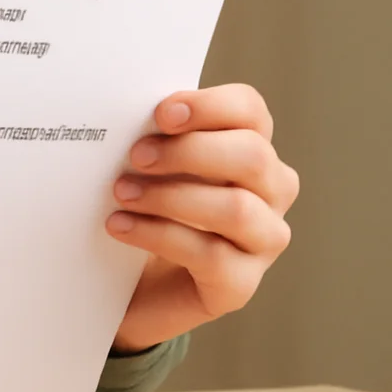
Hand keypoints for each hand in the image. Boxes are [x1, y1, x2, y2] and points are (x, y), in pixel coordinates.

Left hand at [105, 84, 297, 353]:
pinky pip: (211, 255)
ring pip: (236, 209)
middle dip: (189, 151)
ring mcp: (262, 241)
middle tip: (136, 156)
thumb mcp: (148, 168)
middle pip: (251, 156)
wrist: (130, 284)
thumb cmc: (143, 210)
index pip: (249, 111)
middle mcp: (270, 192)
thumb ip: (153, 139)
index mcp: (249, 149)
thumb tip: (126, 114)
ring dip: (171, 196)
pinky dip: (158, 235)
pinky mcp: (240, 284)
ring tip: (122, 193)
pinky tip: (120, 226)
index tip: (161, 114)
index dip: (210, 106)